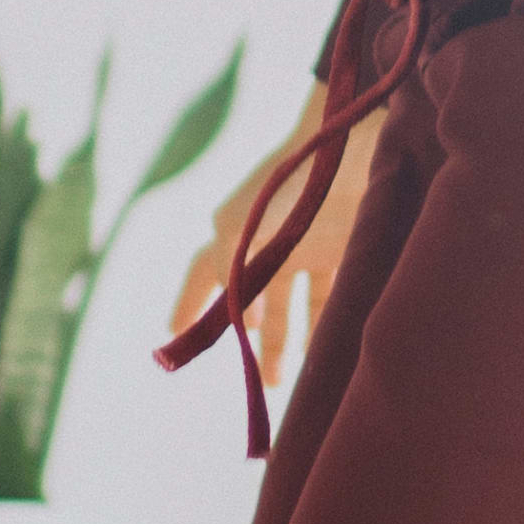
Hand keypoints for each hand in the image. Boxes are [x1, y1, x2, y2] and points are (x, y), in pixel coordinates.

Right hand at [169, 101, 380, 377]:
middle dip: (258, 336)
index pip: (204, 272)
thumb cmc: (289, 191)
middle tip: (265, 378)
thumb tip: (225, 318)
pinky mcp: (341, 241)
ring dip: (290, 335)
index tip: (173, 331)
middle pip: (255, 295)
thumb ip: (228, 277)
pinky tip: (327, 346)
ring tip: (288, 373)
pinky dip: (326, 316)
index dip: (190, 303)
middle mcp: (266, 235)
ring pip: (293, 298)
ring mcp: (304, 239)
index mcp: (233, 229)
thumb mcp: (247, 238)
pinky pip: (329, 288)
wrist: (350, 146)